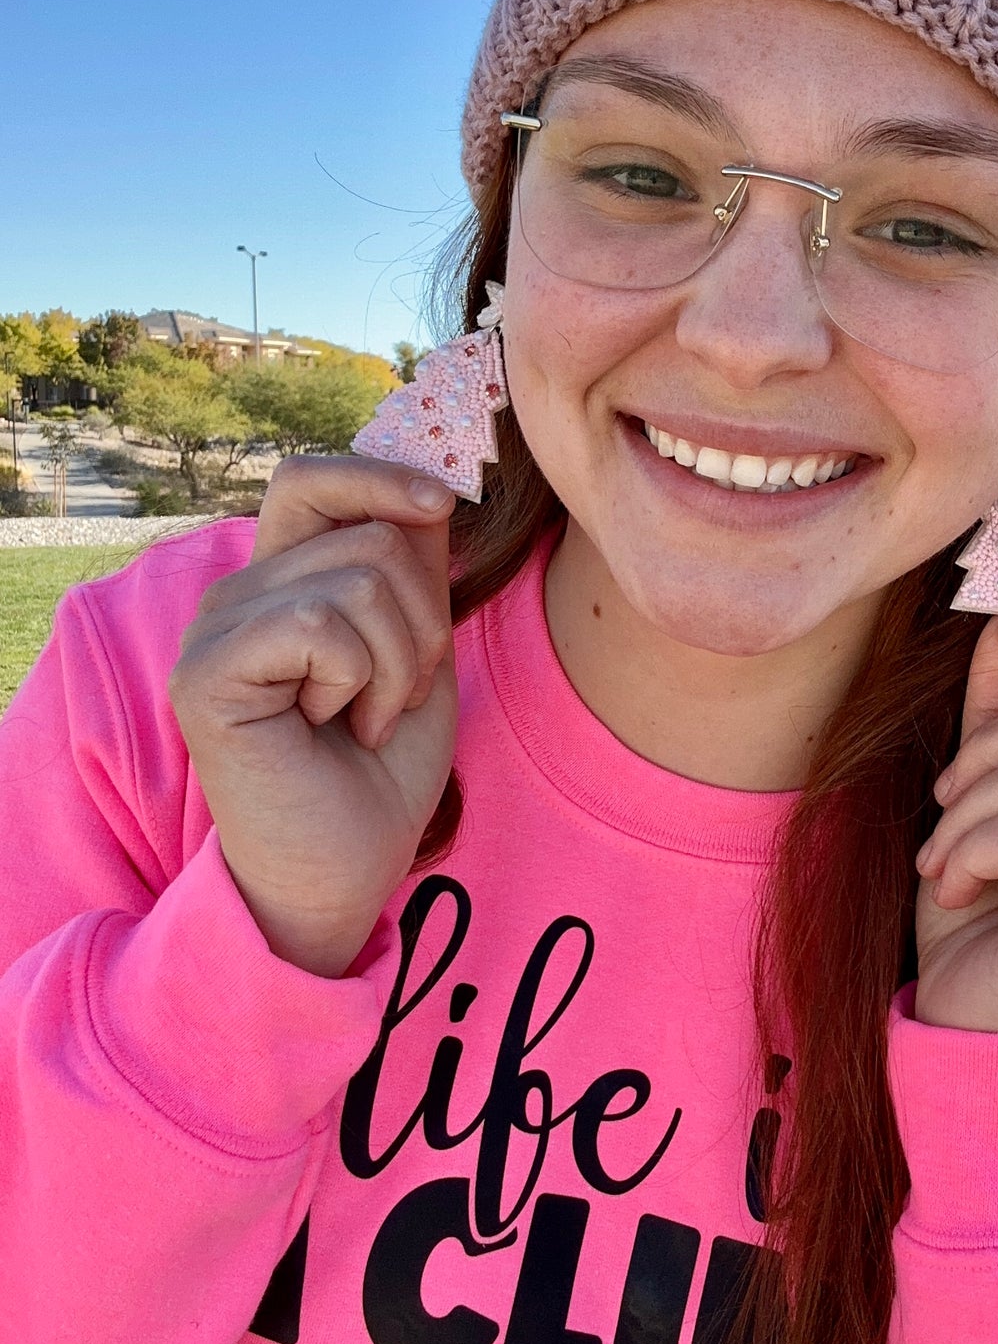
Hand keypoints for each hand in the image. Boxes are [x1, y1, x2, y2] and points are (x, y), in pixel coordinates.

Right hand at [168, 457, 457, 977]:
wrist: (346, 869)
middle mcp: (239, 595)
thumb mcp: (417, 649)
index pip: (313, 479)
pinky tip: (335, 729)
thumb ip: (411, 568)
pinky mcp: (206, 674)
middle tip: (398, 692)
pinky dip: (360, 682)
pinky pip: (321, 624)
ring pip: (358, 579)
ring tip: (366, 719)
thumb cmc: (379, 771)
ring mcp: (215, 631)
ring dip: (398, 663)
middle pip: (368, 533)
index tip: (444, 502)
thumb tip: (428, 487)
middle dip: (424, 617)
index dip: (382, 475)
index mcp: (282, 582)